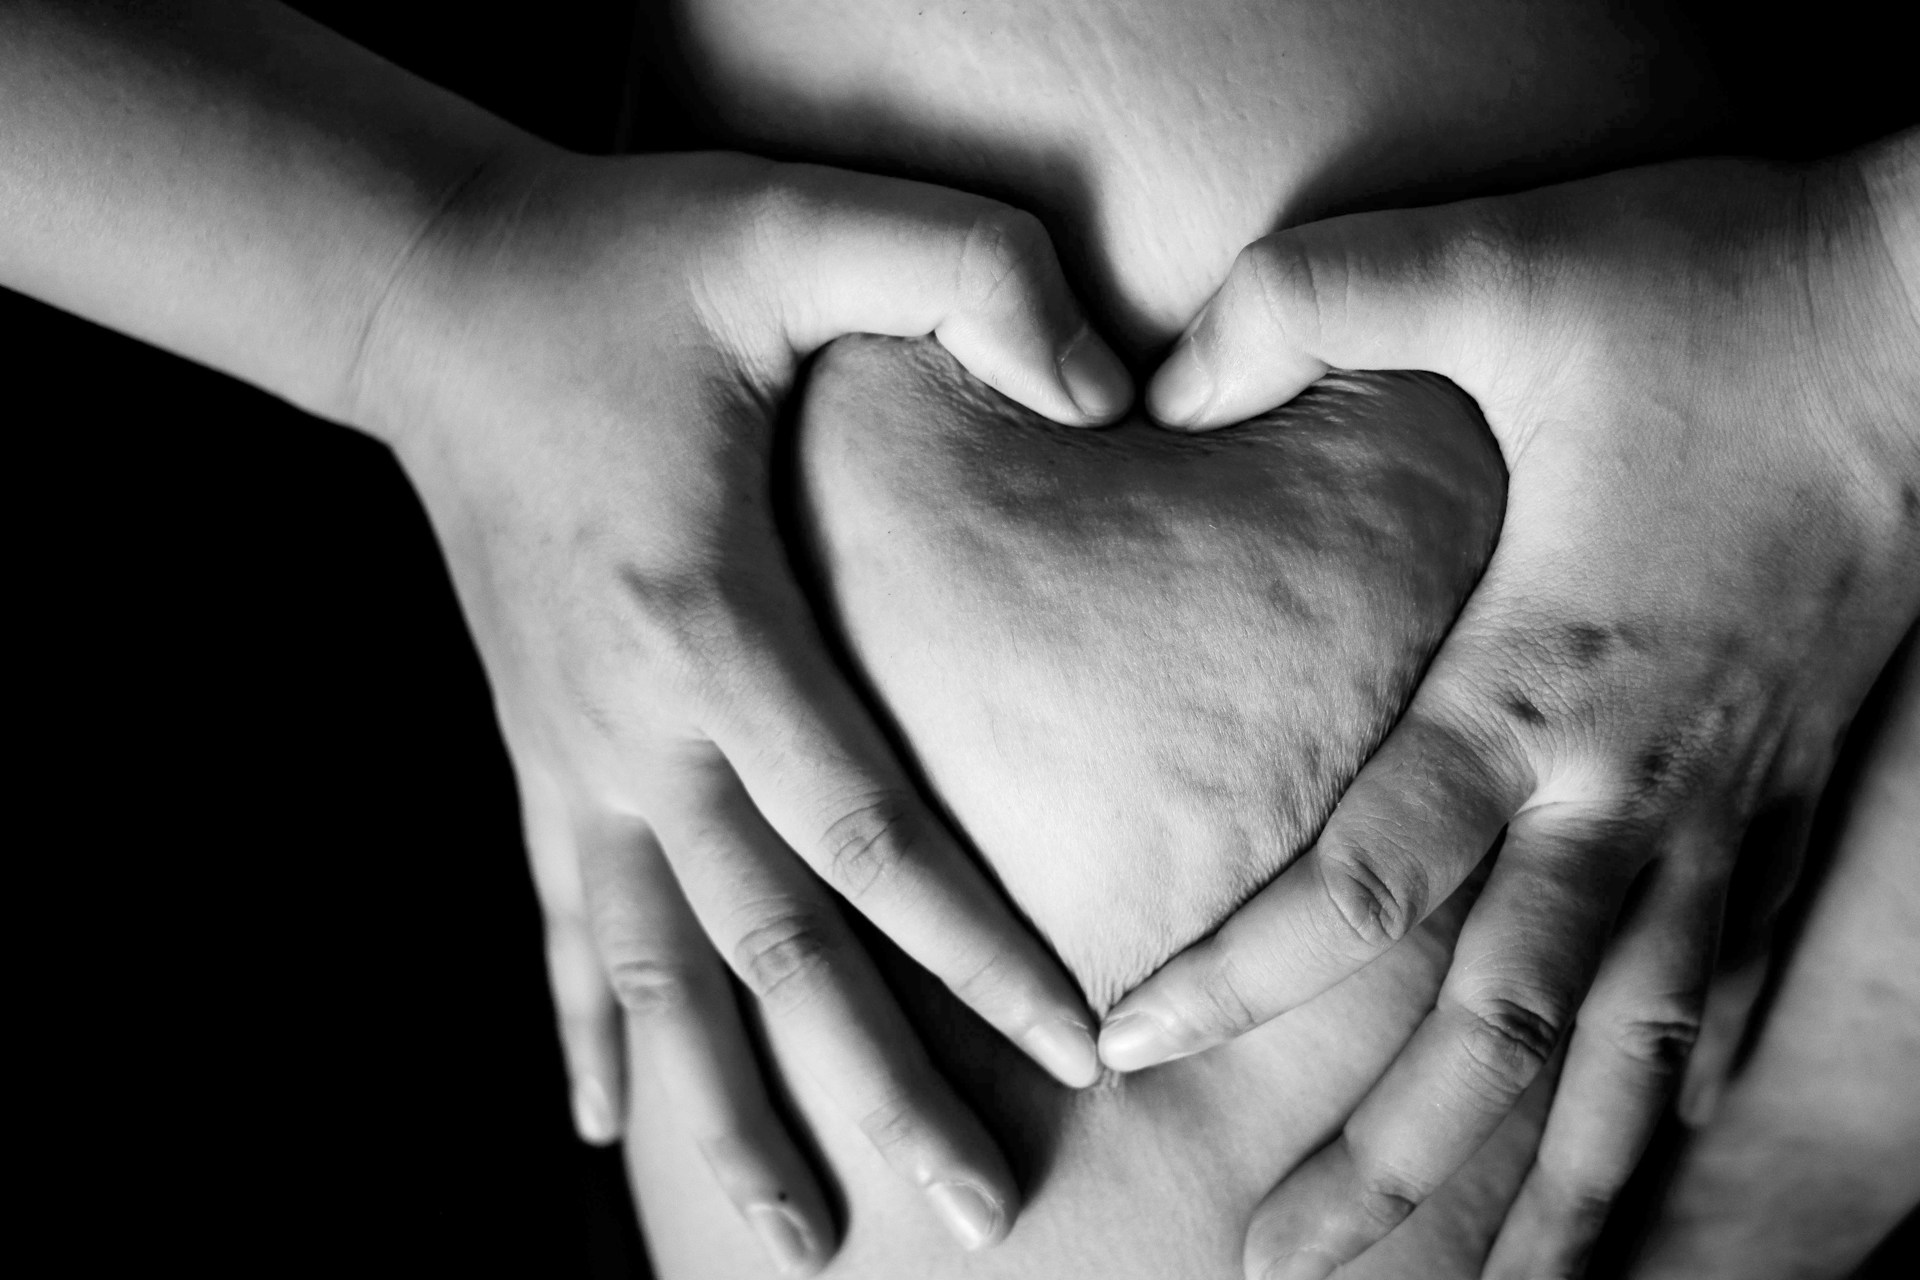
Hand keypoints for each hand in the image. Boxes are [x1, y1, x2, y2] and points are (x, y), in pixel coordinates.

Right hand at [354, 145, 1130, 1268]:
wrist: (430, 297)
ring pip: (654, 972)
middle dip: (872, 1085)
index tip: (1074, 1044)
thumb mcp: (791, 225)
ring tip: (793, 1242)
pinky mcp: (536, 752)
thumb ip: (967, 277)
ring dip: (724, 1111)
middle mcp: (634, 722)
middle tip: (971, 1219)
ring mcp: (572, 754)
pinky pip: (563, 923)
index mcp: (708, 617)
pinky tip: (598, 1132)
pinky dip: (585, 1034)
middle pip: (764, 944)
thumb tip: (1114, 390)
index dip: (971, 941)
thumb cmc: (620, 265)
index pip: (863, 822)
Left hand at [1097, 129, 1919, 1278]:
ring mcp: (1734, 809)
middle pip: (1500, 1033)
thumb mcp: (1483, 261)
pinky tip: (1637, 1166)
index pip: (1360, 879)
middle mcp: (1632, 787)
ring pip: (1637, 1056)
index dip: (1235, 977)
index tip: (1124, 1044)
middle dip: (1390, 1169)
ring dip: (1554, 1190)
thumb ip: (1291, 310)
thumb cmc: (1712, 283)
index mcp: (1535, 684)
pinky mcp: (1798, 794)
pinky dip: (1675, 1100)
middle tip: (1274, 1267)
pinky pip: (1734, 993)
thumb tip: (1152, 391)